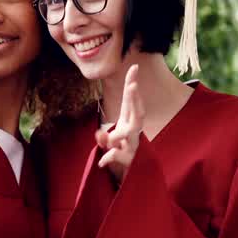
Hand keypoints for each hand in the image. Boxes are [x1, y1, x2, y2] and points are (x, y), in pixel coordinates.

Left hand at [96, 64, 142, 182]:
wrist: (129, 169)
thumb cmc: (120, 148)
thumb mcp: (109, 140)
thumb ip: (104, 137)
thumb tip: (99, 135)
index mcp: (128, 120)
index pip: (130, 100)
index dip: (132, 84)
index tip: (134, 67)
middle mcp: (134, 130)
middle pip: (137, 113)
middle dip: (135, 100)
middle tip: (132, 86)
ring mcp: (133, 143)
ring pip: (131, 133)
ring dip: (121, 132)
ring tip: (111, 137)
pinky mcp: (129, 158)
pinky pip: (119, 156)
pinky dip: (109, 157)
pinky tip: (101, 162)